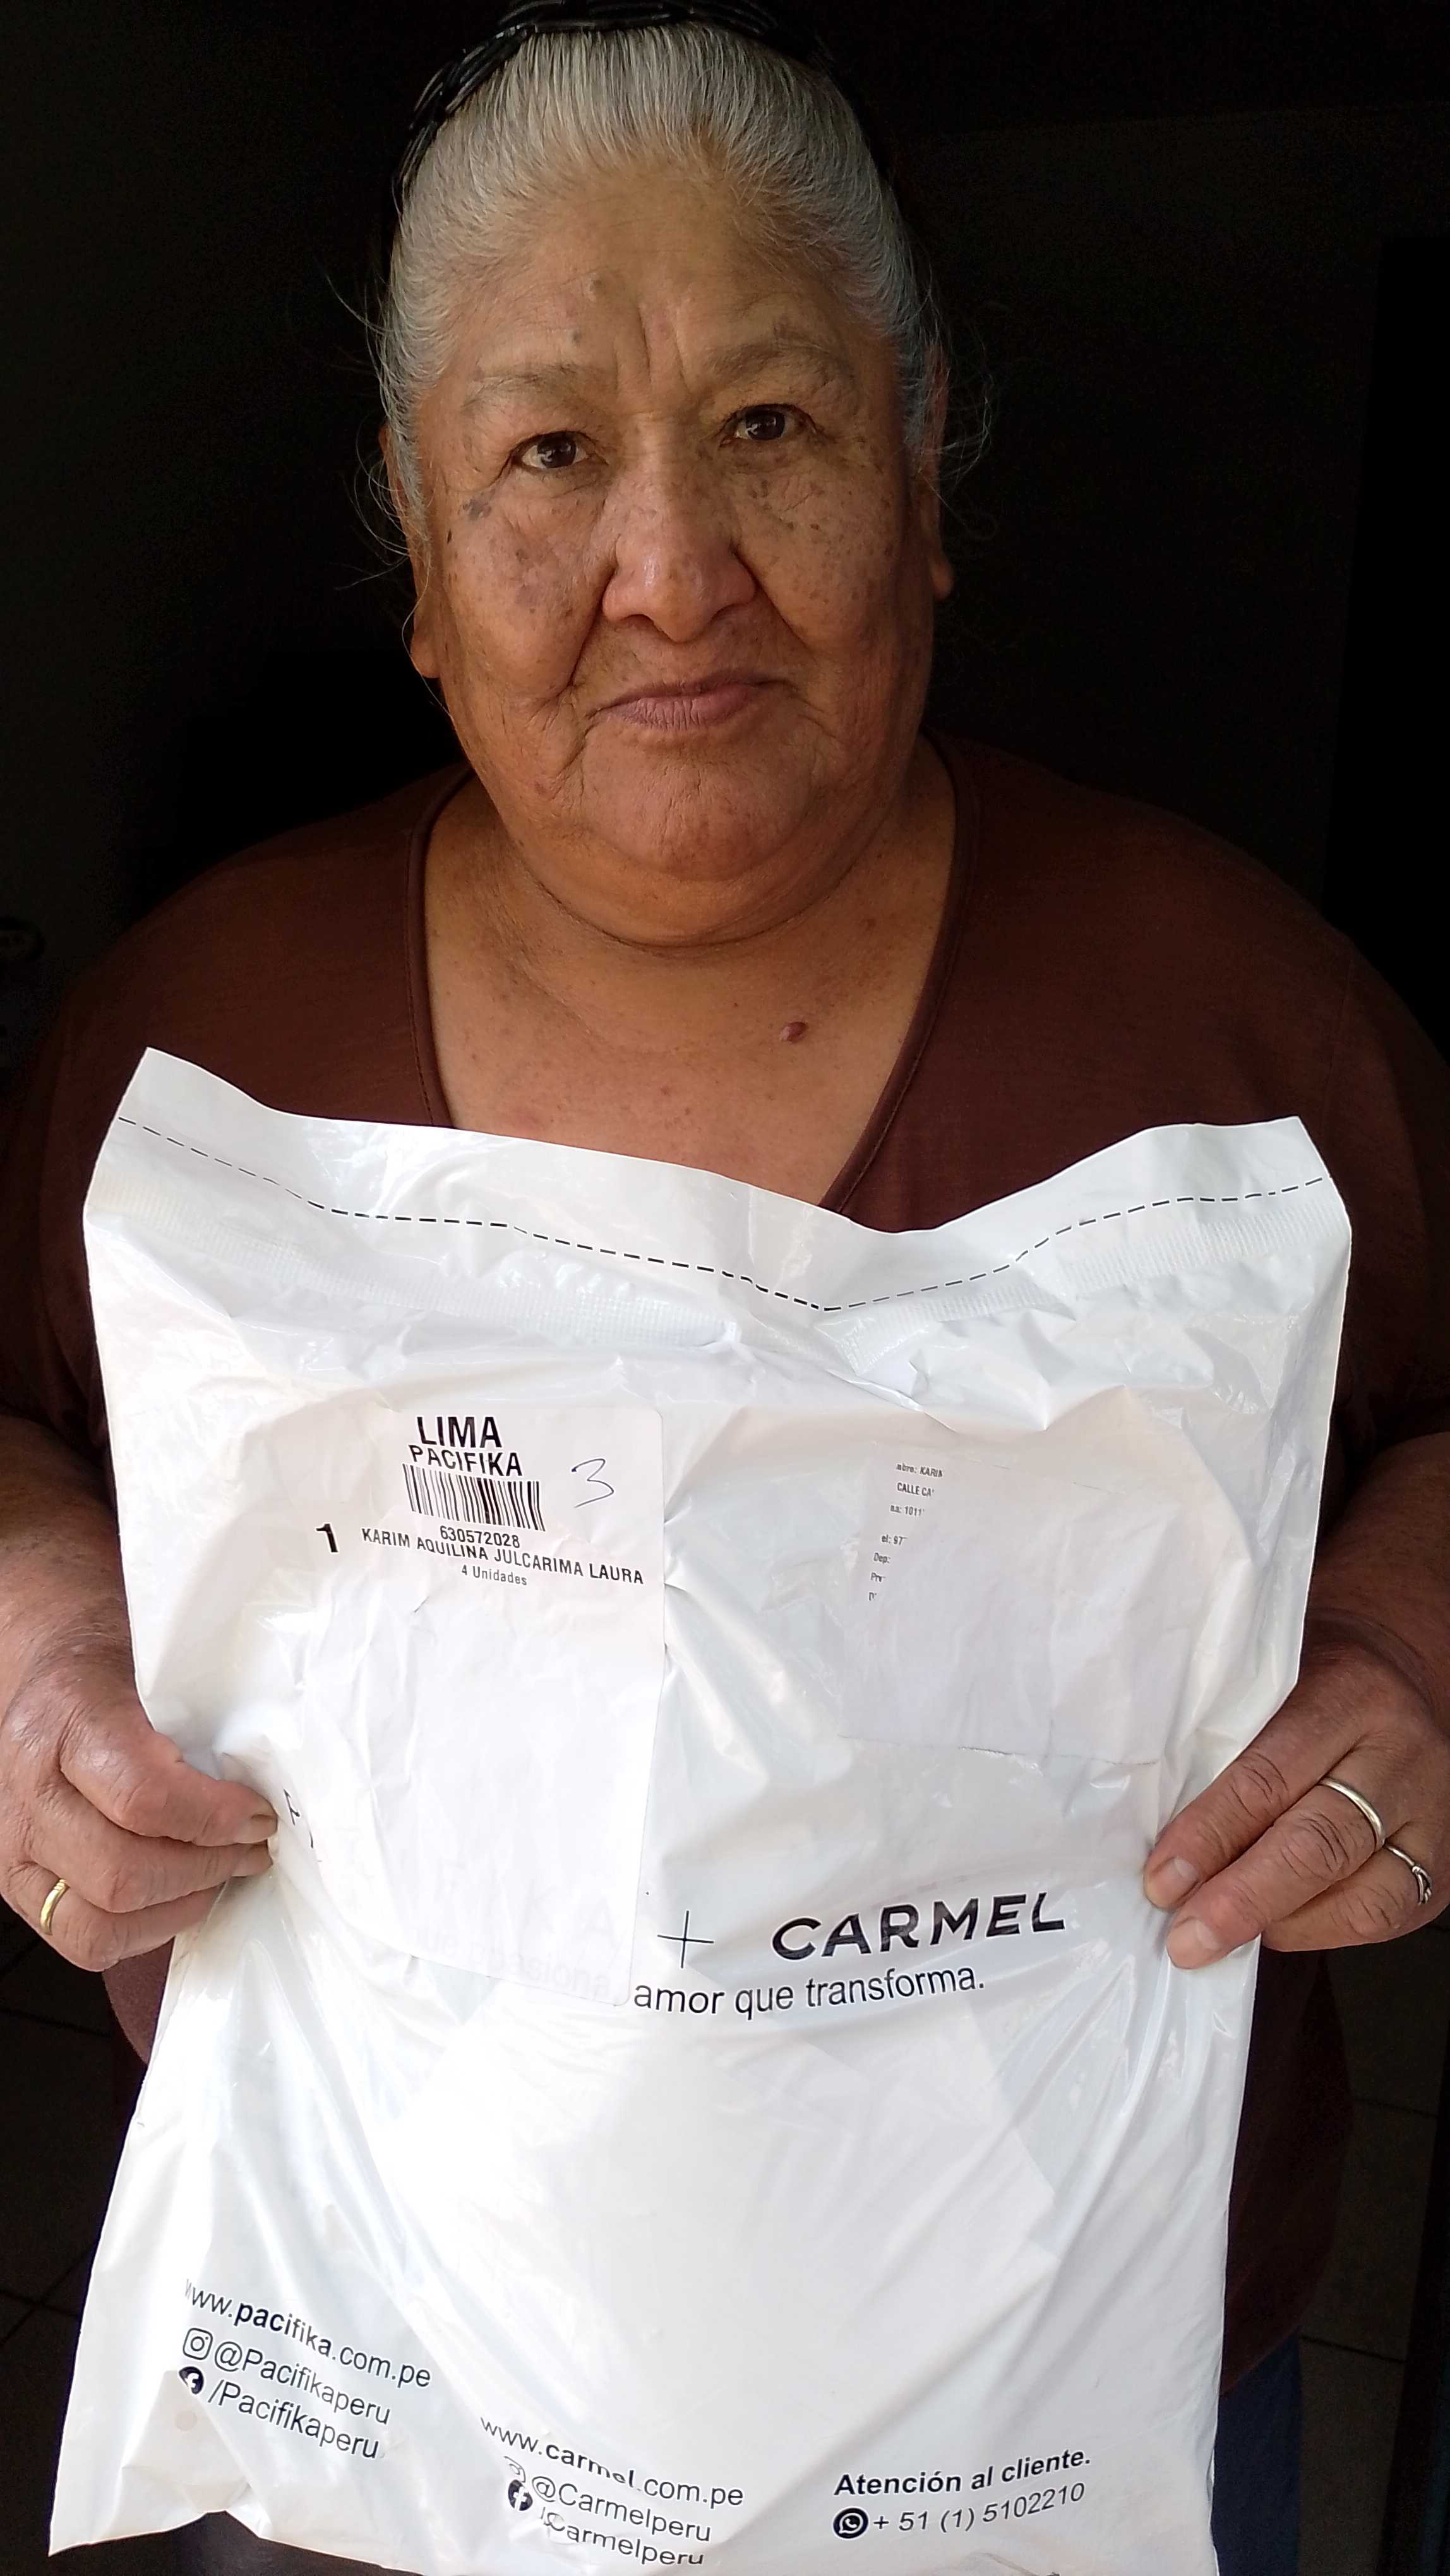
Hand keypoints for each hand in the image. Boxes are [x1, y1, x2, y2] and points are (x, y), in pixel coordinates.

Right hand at [1, 1640, 274, 1969]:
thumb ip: (205, 1717)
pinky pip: (85, 1942)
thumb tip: (277, 1774)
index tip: (259, 1814)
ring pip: (101, 1924)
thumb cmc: (109, 1672)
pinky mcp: (19, 1888)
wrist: (48, 1677)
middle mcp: (29, 1795)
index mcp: (65, 1724)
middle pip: (122, 1873)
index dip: (213, 1817)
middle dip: (206, 1868)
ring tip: (222, 1871)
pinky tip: (181, 1893)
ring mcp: (15, 1851)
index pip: (141, 1796)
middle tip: (252, 1847)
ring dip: (180, 1906)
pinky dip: (146, 1930)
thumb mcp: (156, 1669)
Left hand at [1144, 1638, 1448, 1964]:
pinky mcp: (1445, 1864)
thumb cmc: (1316, 1684)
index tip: (1162, 1879)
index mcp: (1348, 1694)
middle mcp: (1400, 1755)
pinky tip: (1276, 1926)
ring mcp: (1432, 1813)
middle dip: (1245, 1899)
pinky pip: (1385, 1917)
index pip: (1270, 1776)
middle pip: (1320, 1842)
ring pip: (1364, 1894)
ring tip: (1226, 1937)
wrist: (1399, 1678)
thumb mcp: (1269, 1685)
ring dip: (1283, 1924)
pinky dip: (1321, 1930)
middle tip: (1189, 1935)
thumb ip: (1224, 1742)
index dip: (1211, 1835)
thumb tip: (1163, 1840)